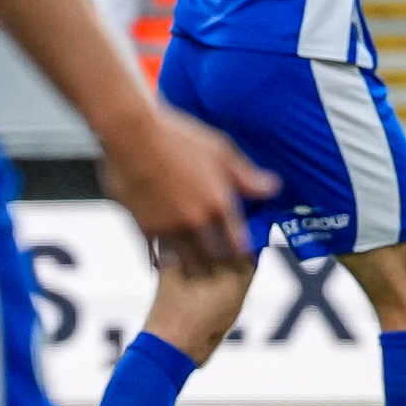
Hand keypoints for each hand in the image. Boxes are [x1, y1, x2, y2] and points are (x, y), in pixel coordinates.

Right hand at [102, 106, 276, 278]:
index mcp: (219, 203)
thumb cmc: (179, 136)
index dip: (242, 254)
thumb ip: (246, 177)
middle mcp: (196, 220)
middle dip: (217, 265)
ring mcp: (168, 225)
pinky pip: (153, 253)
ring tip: (193, 273)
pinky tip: (160, 265)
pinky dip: (159, 260)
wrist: (133, 133)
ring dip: (190, 267)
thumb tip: (273, 189)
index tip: (243, 258)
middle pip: (212, 257)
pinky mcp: (142, 225)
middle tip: (219, 271)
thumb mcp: (221, 151)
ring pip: (184, 260)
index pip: (238, 243)